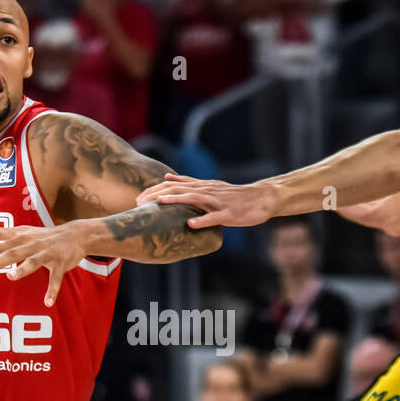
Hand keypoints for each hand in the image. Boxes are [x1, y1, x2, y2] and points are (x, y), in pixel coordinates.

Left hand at [0, 221, 89, 305]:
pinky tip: (47, 302)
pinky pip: (55, 278)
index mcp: (21, 239)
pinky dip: (52, 290)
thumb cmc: (45, 236)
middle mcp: (32, 245)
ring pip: (33, 262)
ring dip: (23, 269)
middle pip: (13, 253)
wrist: (75, 235)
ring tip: (11, 277)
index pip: (0, 246)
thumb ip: (1, 232)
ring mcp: (47, 254)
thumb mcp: (23, 231)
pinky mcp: (60, 264)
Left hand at [135, 173, 275, 228]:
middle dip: (158, 194)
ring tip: (159, 203)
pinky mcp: (228, 213)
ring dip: (176, 200)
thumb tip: (168, 177)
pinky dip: (202, 220)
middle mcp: (206, 191)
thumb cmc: (234, 195)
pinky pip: (214, 217)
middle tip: (140, 201)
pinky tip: (191, 224)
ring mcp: (217, 202)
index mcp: (201, 186)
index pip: (174, 184)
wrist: (261, 198)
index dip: (155, 190)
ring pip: (194, 198)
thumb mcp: (209, 186)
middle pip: (179, 189)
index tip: (138, 199)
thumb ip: (189, 183)